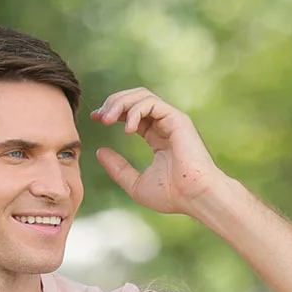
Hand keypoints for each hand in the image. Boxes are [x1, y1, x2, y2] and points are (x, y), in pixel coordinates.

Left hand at [91, 88, 226, 215]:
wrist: (196, 197)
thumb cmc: (173, 195)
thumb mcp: (135, 184)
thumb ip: (118, 168)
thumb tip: (99, 151)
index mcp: (157, 138)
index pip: (132, 113)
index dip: (112, 111)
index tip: (96, 119)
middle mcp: (165, 125)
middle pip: (135, 98)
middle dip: (113, 102)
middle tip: (99, 117)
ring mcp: (173, 120)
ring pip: (142, 95)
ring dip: (120, 103)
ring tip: (107, 119)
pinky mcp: (178, 119)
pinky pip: (151, 103)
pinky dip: (135, 111)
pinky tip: (128, 129)